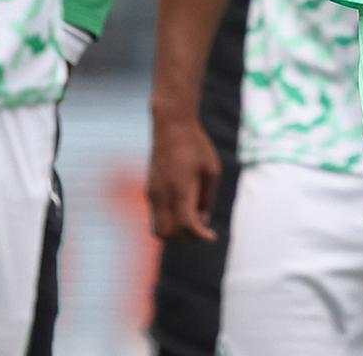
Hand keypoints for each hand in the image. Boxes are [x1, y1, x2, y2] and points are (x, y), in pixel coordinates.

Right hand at [146, 115, 221, 241]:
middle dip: (186, 238)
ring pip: (158, 229)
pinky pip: (156, 217)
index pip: (186, 225)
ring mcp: (153, 193)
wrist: (172, 125)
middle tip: (202, 227)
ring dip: (175, 233)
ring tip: (193, 218)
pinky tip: (184, 207)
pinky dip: (169, 222)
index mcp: (180, 188)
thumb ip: (207, 198)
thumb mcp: (211, 171)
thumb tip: (202, 220)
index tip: (212, 236)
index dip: (200, 236)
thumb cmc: (196, 146)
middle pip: (168, 234)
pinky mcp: (149, 190)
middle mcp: (162, 195)